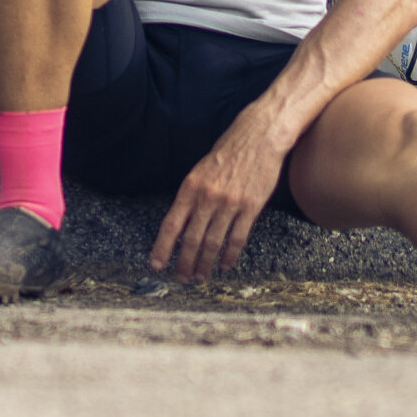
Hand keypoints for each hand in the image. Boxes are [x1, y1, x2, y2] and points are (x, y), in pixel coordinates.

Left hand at [148, 113, 291, 283]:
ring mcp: (230, 204)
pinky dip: (229, 255)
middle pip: (191, 239)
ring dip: (205, 264)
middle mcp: (207, 197)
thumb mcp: (200, 170)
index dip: (162, 247)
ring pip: (213, 243)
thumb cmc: (228, 152)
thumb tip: (181, 224)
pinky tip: (224, 266)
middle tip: (180, 279)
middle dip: (184, 263)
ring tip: (200, 277)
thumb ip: (191, 197)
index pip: (171, 224)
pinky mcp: (251, 207)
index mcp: (190, 187)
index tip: (156, 264)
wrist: (259, 136)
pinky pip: (237, 238)